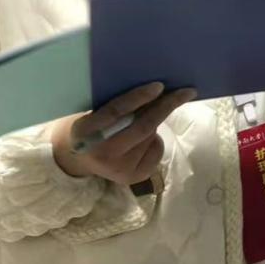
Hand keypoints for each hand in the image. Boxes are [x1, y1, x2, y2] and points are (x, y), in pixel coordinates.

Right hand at [50, 82, 194, 183]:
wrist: (78, 159)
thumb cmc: (91, 126)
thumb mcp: (93, 112)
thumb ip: (116, 103)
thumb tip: (156, 88)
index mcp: (85, 131)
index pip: (116, 111)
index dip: (139, 97)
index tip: (160, 85)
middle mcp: (102, 153)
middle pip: (142, 126)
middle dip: (166, 106)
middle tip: (186, 92)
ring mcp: (118, 169)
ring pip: (151, 136)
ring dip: (156, 122)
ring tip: (148, 116)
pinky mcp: (133, 178)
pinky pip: (156, 150)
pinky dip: (156, 139)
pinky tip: (144, 139)